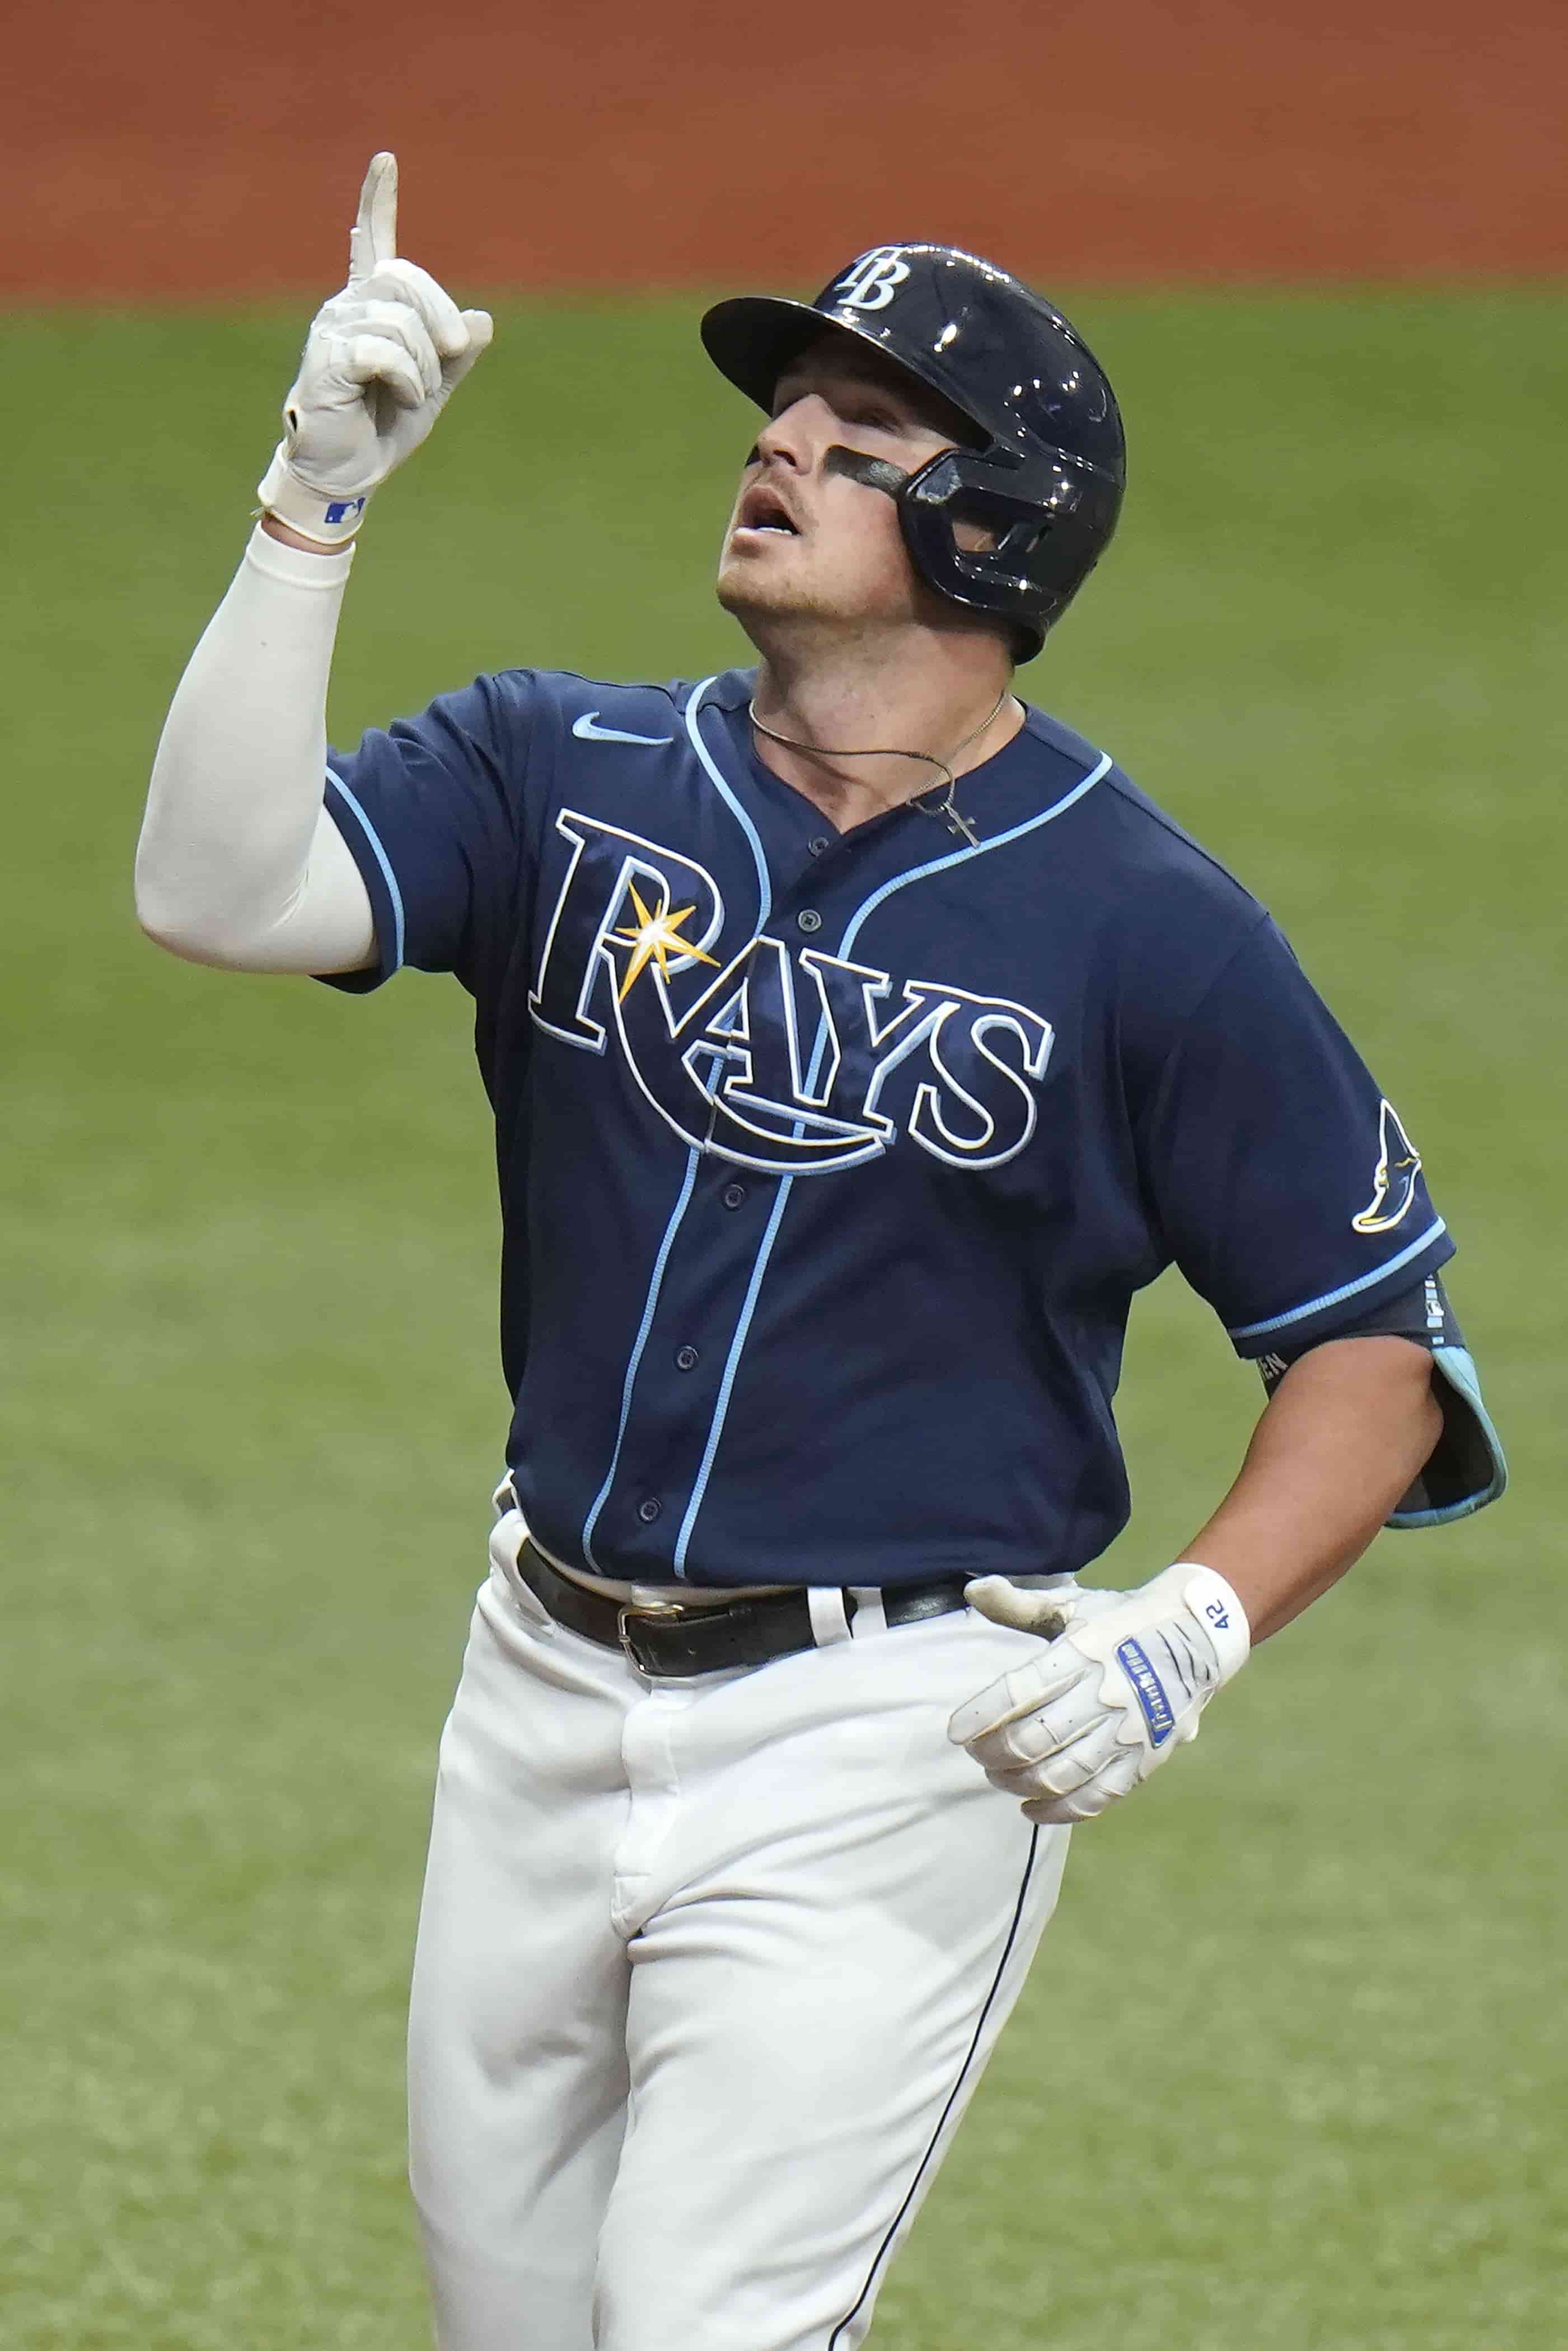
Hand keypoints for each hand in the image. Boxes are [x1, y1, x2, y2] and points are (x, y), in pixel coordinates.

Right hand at [256, 153, 492, 544]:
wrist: (349, 473)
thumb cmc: (384, 427)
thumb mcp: (435, 387)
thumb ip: (457, 355)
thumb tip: (482, 321)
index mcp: (371, 308)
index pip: (373, 244)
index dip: (378, 202)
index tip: (386, 160)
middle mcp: (347, 308)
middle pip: (406, 279)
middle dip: (441, 319)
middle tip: (450, 356)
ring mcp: (332, 331)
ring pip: (400, 321)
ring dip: (424, 365)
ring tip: (411, 395)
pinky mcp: (327, 359)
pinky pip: (382, 351)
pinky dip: (407, 379)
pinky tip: (400, 397)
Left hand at [948, 1563, 1249, 1823]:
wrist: (1200, 1635)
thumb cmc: (1122, 1620)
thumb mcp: (1074, 1604)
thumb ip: (1019, 1605)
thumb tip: (971, 1592)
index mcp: (1082, 1652)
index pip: (1019, 1691)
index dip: (980, 1715)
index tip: (955, 1732)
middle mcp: (1104, 1694)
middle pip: (1035, 1739)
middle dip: (993, 1754)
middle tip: (977, 1754)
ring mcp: (1127, 1731)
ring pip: (1062, 1773)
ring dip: (1019, 1783)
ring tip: (998, 1777)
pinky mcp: (1145, 1759)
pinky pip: (1098, 1797)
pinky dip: (1060, 1810)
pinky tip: (1031, 1808)